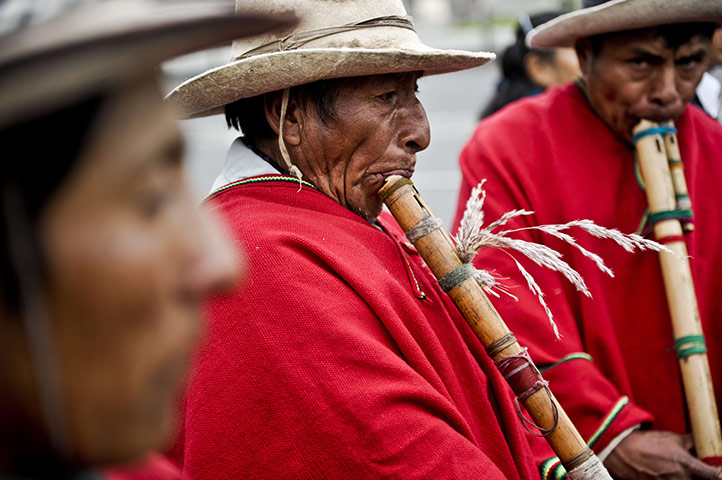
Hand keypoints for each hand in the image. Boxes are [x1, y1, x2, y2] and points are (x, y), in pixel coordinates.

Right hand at [604, 430, 721, 478]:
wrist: (621, 450)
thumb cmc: (646, 442)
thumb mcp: (671, 438)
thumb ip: (689, 442)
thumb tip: (701, 442)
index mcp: (687, 464)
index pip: (714, 476)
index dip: (719, 476)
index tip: (719, 475)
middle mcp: (680, 478)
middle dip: (697, 477)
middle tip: (692, 471)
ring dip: (683, 478)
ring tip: (672, 471)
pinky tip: (663, 475)